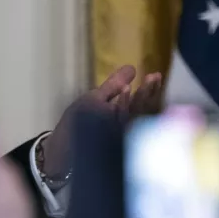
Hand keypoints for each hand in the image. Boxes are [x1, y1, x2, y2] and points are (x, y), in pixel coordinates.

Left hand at [40, 65, 162, 174]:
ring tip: (130, 87)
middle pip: (141, 111)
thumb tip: (132, 67)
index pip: (143, 103)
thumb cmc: (79, 124)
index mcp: (124, 116)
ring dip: (133, 103)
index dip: (150, 90)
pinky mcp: (106, 146)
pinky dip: (117, 115)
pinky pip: (115, 130)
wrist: (61, 150)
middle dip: (146, 95)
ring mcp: (116, 138)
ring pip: (130, 121)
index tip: (156, 75)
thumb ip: (113, 85)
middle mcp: (124, 128)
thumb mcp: (96, 100)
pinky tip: (116, 102)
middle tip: (153, 78)